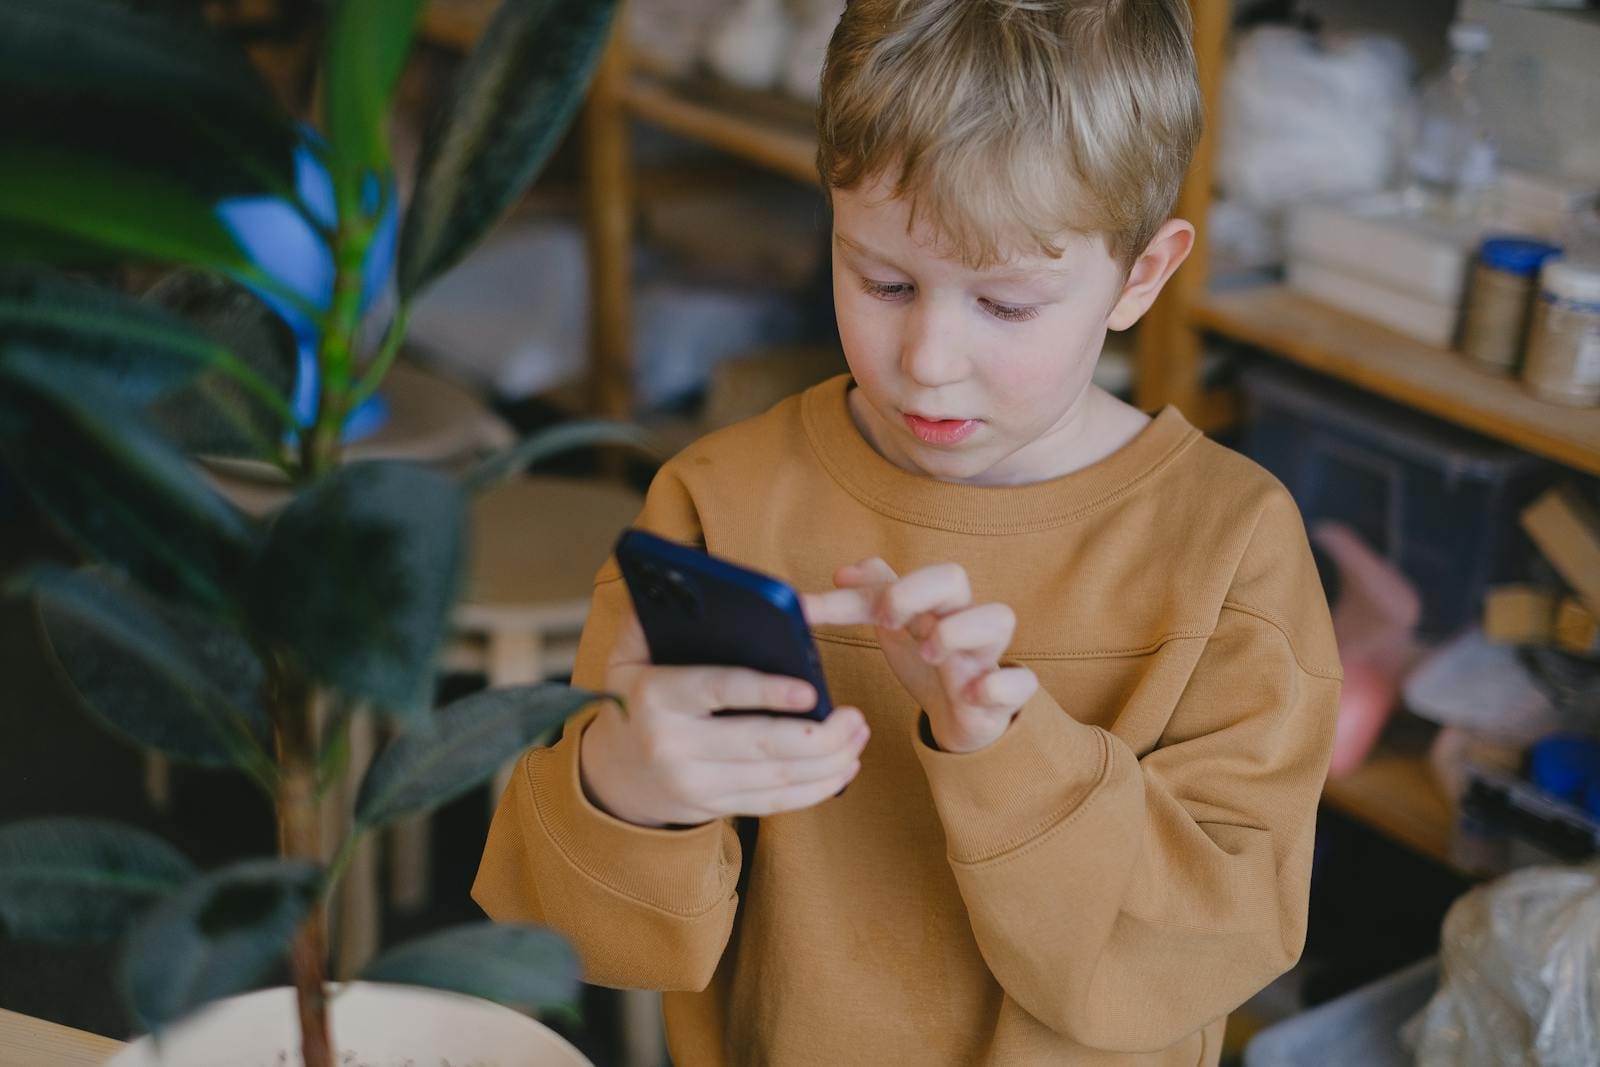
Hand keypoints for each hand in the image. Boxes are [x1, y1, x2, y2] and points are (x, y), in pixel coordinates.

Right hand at [579, 603, 868, 827]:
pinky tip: (843, 768)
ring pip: (774, 777)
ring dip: (828, 761)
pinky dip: (815, 790)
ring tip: (859, 735)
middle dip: (818, 735)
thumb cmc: (636, 692)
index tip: (810, 690)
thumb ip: (655, 613)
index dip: (766, 692)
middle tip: (856, 716)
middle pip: (758, 744)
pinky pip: (773, 804)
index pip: (718, 690)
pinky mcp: (713, 807)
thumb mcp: (630, 650)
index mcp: (655, 695)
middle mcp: (672, 745)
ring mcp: (693, 784)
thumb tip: (692, 578)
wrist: (613, 770)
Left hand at [805, 559, 1037, 753]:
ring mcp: (988, 655)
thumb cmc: (932, 665)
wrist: (965, 718)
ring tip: (930, 654)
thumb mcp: (898, 629)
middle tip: (885, 622)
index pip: (898, 577)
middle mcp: (962, 620)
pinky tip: (970, 694)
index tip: (818, 607)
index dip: (861, 589)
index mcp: (933, 604)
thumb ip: (872, 597)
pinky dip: (996, 685)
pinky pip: (1021, 682)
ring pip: (999, 617)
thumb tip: (843, 571)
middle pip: (952, 576)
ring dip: (958, 630)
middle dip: (914, 590)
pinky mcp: (1007, 695)